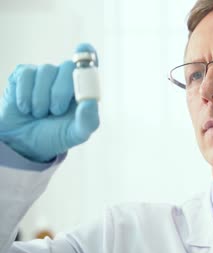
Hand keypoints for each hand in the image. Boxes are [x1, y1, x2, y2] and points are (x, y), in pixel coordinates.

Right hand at [0, 44, 99, 161]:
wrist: (25, 144)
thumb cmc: (56, 135)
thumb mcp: (77, 134)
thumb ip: (88, 120)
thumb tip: (90, 102)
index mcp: (83, 87)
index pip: (90, 62)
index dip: (87, 53)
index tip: (82, 49)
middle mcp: (66, 76)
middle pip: (68, 66)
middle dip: (61, 91)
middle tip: (55, 111)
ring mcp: (45, 74)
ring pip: (46, 70)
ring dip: (42, 98)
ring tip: (40, 114)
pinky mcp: (24, 75)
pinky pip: (26, 75)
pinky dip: (25, 96)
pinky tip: (26, 108)